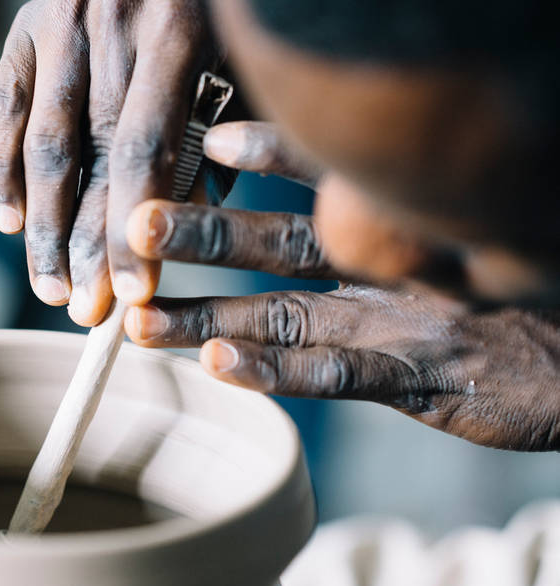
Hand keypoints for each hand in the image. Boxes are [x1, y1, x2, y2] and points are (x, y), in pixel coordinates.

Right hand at [0, 0, 226, 324]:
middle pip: (92, 159)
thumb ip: (216, 136)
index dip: (134, 230)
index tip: (132, 296)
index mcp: (176, 32)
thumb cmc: (211, 9)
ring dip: (44, 226)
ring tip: (50, 286)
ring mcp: (60, 24)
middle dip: (88, 244)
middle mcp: (112, 26)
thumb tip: (179, 225)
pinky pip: (2, 108)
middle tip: (86, 312)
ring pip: (44, 145)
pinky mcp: (23, 28)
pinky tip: (7, 221)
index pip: (146, 153)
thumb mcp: (234, 61)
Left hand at [122, 121, 559, 449]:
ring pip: (287, 317)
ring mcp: (399, 324)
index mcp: (391, 237)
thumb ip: (385, 219)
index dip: (265, 158)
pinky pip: (337, 375)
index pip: (316, 188)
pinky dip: (277, 371)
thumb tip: (328, 180)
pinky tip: (220, 367)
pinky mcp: (421, 380)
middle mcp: (386, 272)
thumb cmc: (515, 303)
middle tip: (136, 224)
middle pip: (279, 248)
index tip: (211, 140)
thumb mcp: (452, 248)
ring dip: (211, 317)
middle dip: (205, 236)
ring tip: (142, 318)